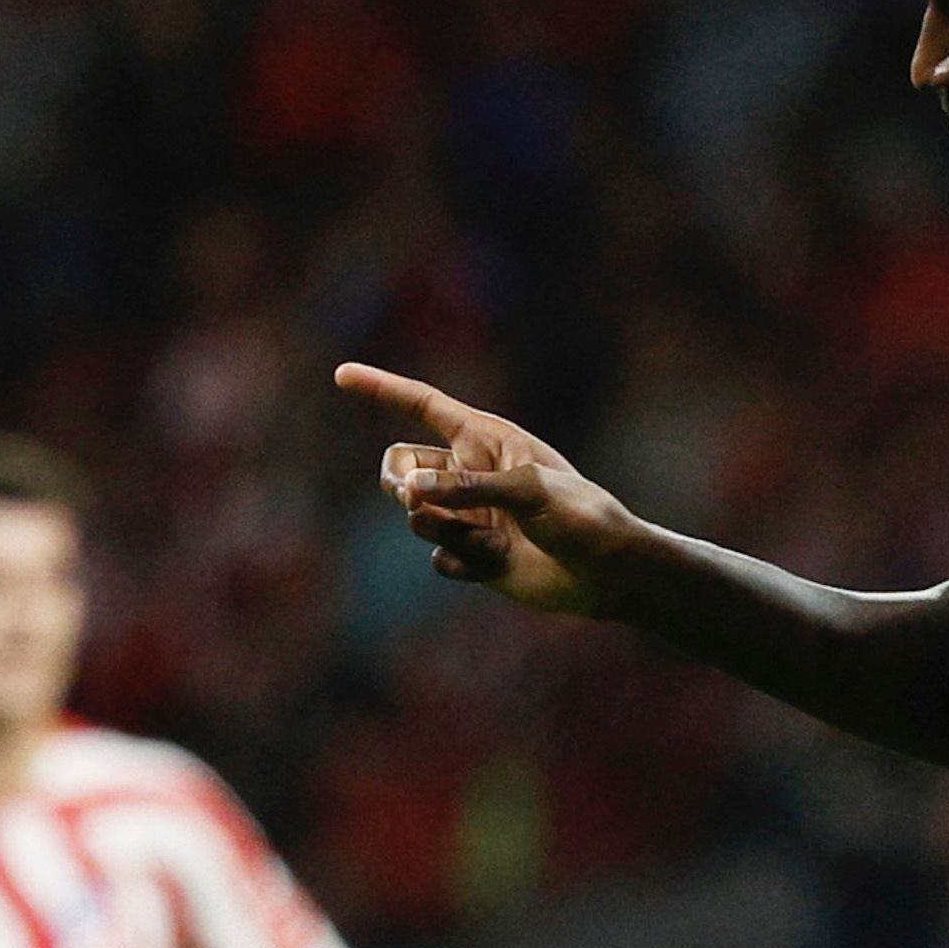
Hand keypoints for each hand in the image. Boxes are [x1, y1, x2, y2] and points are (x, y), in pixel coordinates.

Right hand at [334, 362, 639, 616]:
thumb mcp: (528, 491)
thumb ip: (466, 488)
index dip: (382, 388)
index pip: (423, 405)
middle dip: (397, 483)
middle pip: (400, 467)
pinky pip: (437, 555)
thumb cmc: (580, 515)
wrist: (606, 573)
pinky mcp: (472, 554)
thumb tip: (408, 492)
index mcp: (484, 438)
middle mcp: (469, 472)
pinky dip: (461, 561)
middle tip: (413, 499)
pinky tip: (495, 563)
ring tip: (487, 538)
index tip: (342, 374)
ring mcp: (468, 514)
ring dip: (441, 528)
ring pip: (415, 516)